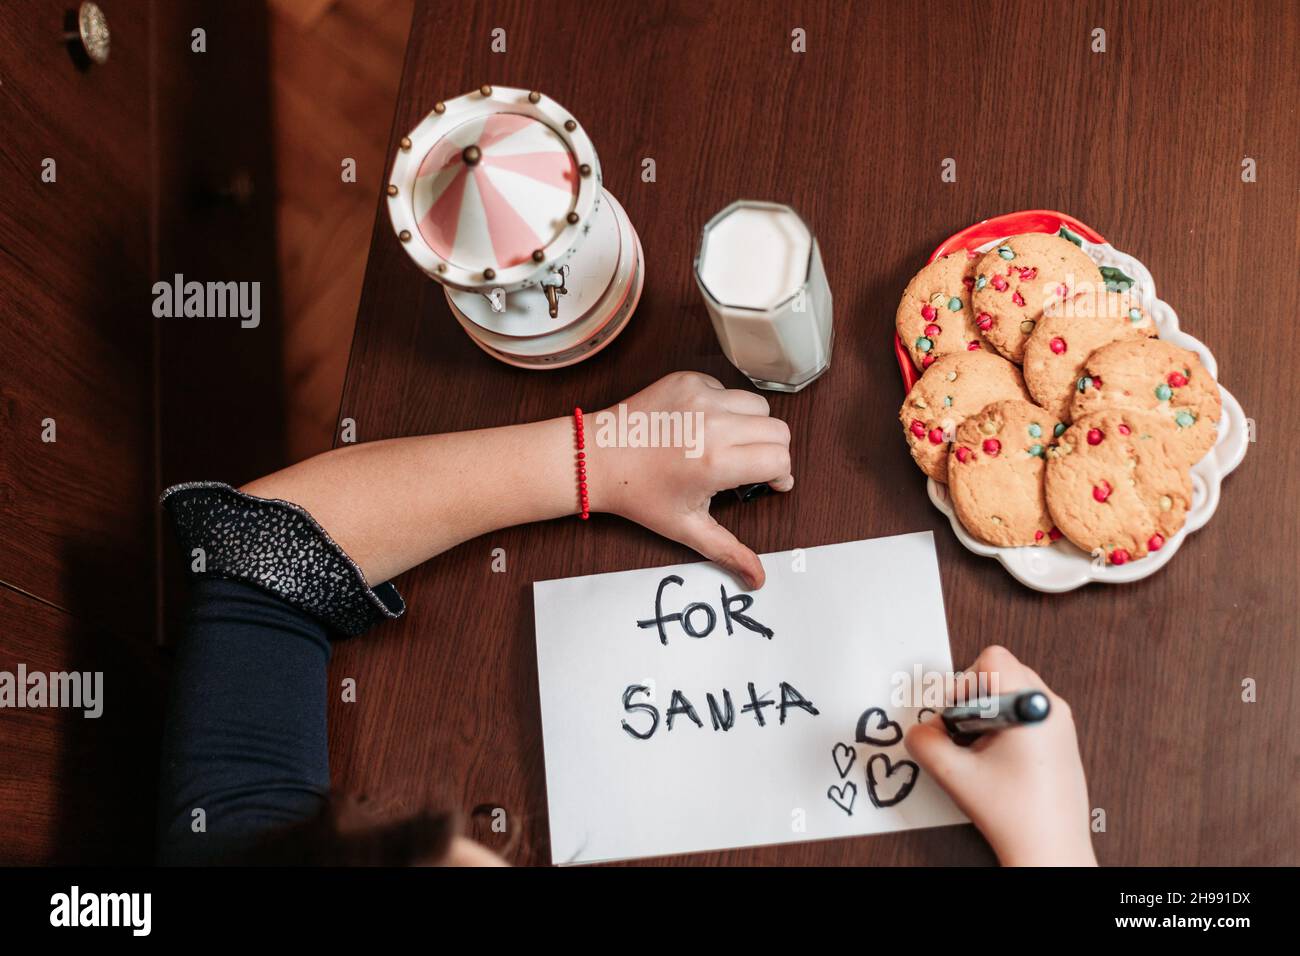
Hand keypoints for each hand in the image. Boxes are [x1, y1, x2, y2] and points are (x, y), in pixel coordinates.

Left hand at [586, 371, 792, 589]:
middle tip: (751, 467)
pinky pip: (727, 390)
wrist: (597, 458)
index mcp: (716, 462)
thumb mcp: (685, 527)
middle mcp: (713, 424)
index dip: (780, 475)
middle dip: (773, 451)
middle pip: (778, 429)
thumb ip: (728, 551)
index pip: (779, 458)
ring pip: (758, 406)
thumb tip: (758, 580)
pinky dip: (724, 409)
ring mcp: (700, 396)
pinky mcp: (688, 380)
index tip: (770, 483)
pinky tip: (702, 428)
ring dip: (753, 427)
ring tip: (729, 446)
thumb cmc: (639, 495)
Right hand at [905, 645, 1097, 865]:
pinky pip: (1026, 713)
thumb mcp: (954, 774)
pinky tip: (998, 762)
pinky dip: (1005, 727)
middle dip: (974, 699)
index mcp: (1031, 707)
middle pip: (1002, 671)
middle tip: (966, 735)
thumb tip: (920, 730)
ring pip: (1013, 693)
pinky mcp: (1062, 740)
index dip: (965, 683)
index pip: (992, 659)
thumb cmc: (1014, 815)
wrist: (1051, 851)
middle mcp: (1052, 708)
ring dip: (988, 714)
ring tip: (982, 752)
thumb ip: (925, 742)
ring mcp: (1061, 723)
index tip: (959, 717)